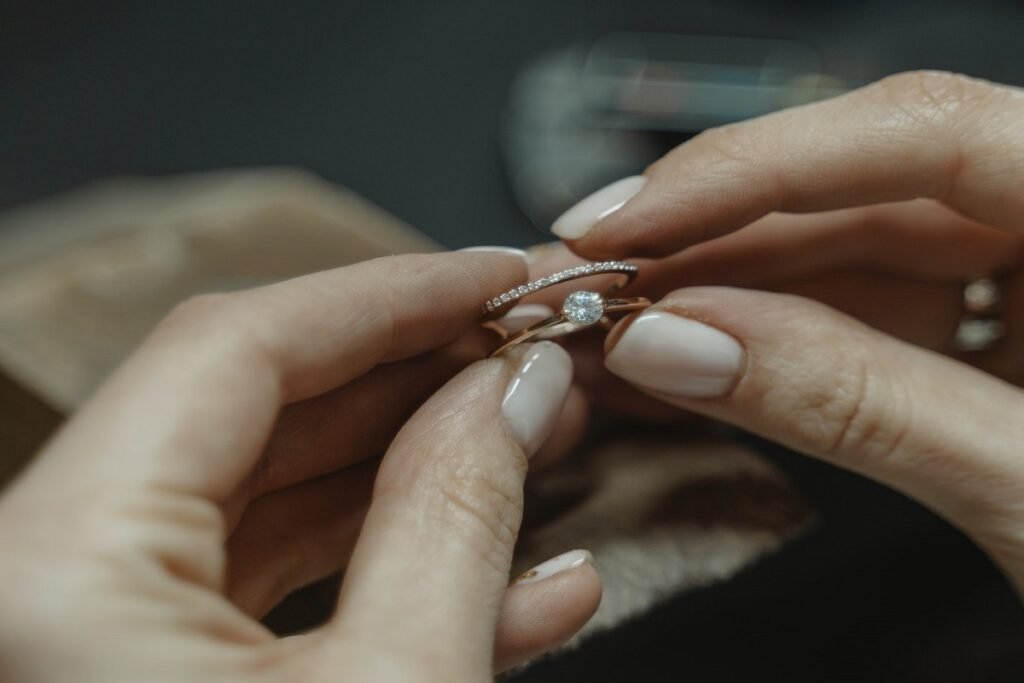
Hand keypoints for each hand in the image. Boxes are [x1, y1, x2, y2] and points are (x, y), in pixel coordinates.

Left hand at [0, 251, 599, 680]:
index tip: (495, 278)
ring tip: (534, 439)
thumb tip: (513, 393)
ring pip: (273, 501)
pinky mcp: (154, 681)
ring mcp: (99, 636)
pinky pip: (273, 596)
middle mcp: (51, 590)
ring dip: (418, 473)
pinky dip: (391, 581)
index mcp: (63, 574)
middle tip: (526, 352)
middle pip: (254, 412)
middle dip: (417, 377)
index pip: (236, 348)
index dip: (389, 294)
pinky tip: (518, 584)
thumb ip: (453, 523)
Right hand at [556, 71, 1023, 590]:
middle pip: (864, 191)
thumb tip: (694, 345)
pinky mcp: (990, 340)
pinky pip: (861, 313)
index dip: (756, 166)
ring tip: (620, 323)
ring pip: (846, 252)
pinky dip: (765, 338)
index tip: (631, 218)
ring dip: (719, 290)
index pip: (928, 136)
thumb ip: (863, 408)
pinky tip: (687, 354)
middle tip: (596, 277)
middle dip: (710, 236)